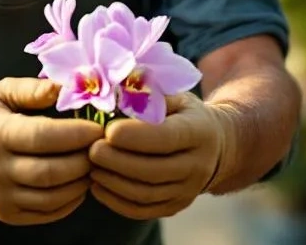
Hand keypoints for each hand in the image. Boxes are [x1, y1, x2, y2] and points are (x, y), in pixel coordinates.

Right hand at [0, 77, 103, 225]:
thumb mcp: (1, 92)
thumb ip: (33, 89)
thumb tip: (66, 88)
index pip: (43, 137)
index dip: (76, 134)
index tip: (99, 128)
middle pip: (51, 172)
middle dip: (84, 160)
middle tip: (102, 148)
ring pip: (52, 197)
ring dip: (81, 182)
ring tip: (93, 164)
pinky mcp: (6, 214)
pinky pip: (47, 213)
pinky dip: (70, 201)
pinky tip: (79, 183)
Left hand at [88, 92, 237, 219]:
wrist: (216, 146)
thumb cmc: (183, 113)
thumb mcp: (174, 96)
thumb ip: (148, 95)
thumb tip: (111, 96)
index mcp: (199, 131)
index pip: (167, 137)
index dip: (136, 136)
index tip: (108, 131)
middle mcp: (198, 165)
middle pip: (153, 170)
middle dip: (117, 161)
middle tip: (91, 149)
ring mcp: (188, 190)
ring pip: (146, 193)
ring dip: (113, 182)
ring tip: (90, 166)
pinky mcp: (174, 206)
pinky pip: (142, 210)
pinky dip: (115, 201)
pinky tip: (96, 186)